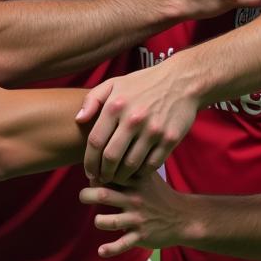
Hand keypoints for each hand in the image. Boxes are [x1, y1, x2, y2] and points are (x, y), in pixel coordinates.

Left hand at [77, 61, 198, 183]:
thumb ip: (92, 100)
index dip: (89, 162)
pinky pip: (151, 165)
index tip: (89, 171)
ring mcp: (153, 130)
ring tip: (117, 178)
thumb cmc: (144, 83)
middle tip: (102, 179)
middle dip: (103, 173)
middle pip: (111, 158)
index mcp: (116, 106)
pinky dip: (141, 173)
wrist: (181, 81)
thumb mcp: (114, 83)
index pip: (95, 142)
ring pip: (131, 165)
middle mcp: (133, 119)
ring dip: (121, 177)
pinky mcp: (170, 139)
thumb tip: (79, 120)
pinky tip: (135, 172)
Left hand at [79, 170, 185, 257]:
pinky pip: (123, 244)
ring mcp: (138, 218)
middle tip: (83, 197)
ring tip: (99, 220)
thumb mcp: (148, 176)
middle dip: (87, 195)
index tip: (93, 178)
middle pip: (103, 195)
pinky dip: (110, 249)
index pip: (109, 175)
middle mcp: (135, 198)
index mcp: (135, 181)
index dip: (95, 175)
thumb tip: (104, 159)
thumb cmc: (160, 195)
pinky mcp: (142, 236)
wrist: (183, 217)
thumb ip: (129, 167)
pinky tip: (101, 250)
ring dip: (99, 221)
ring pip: (111, 221)